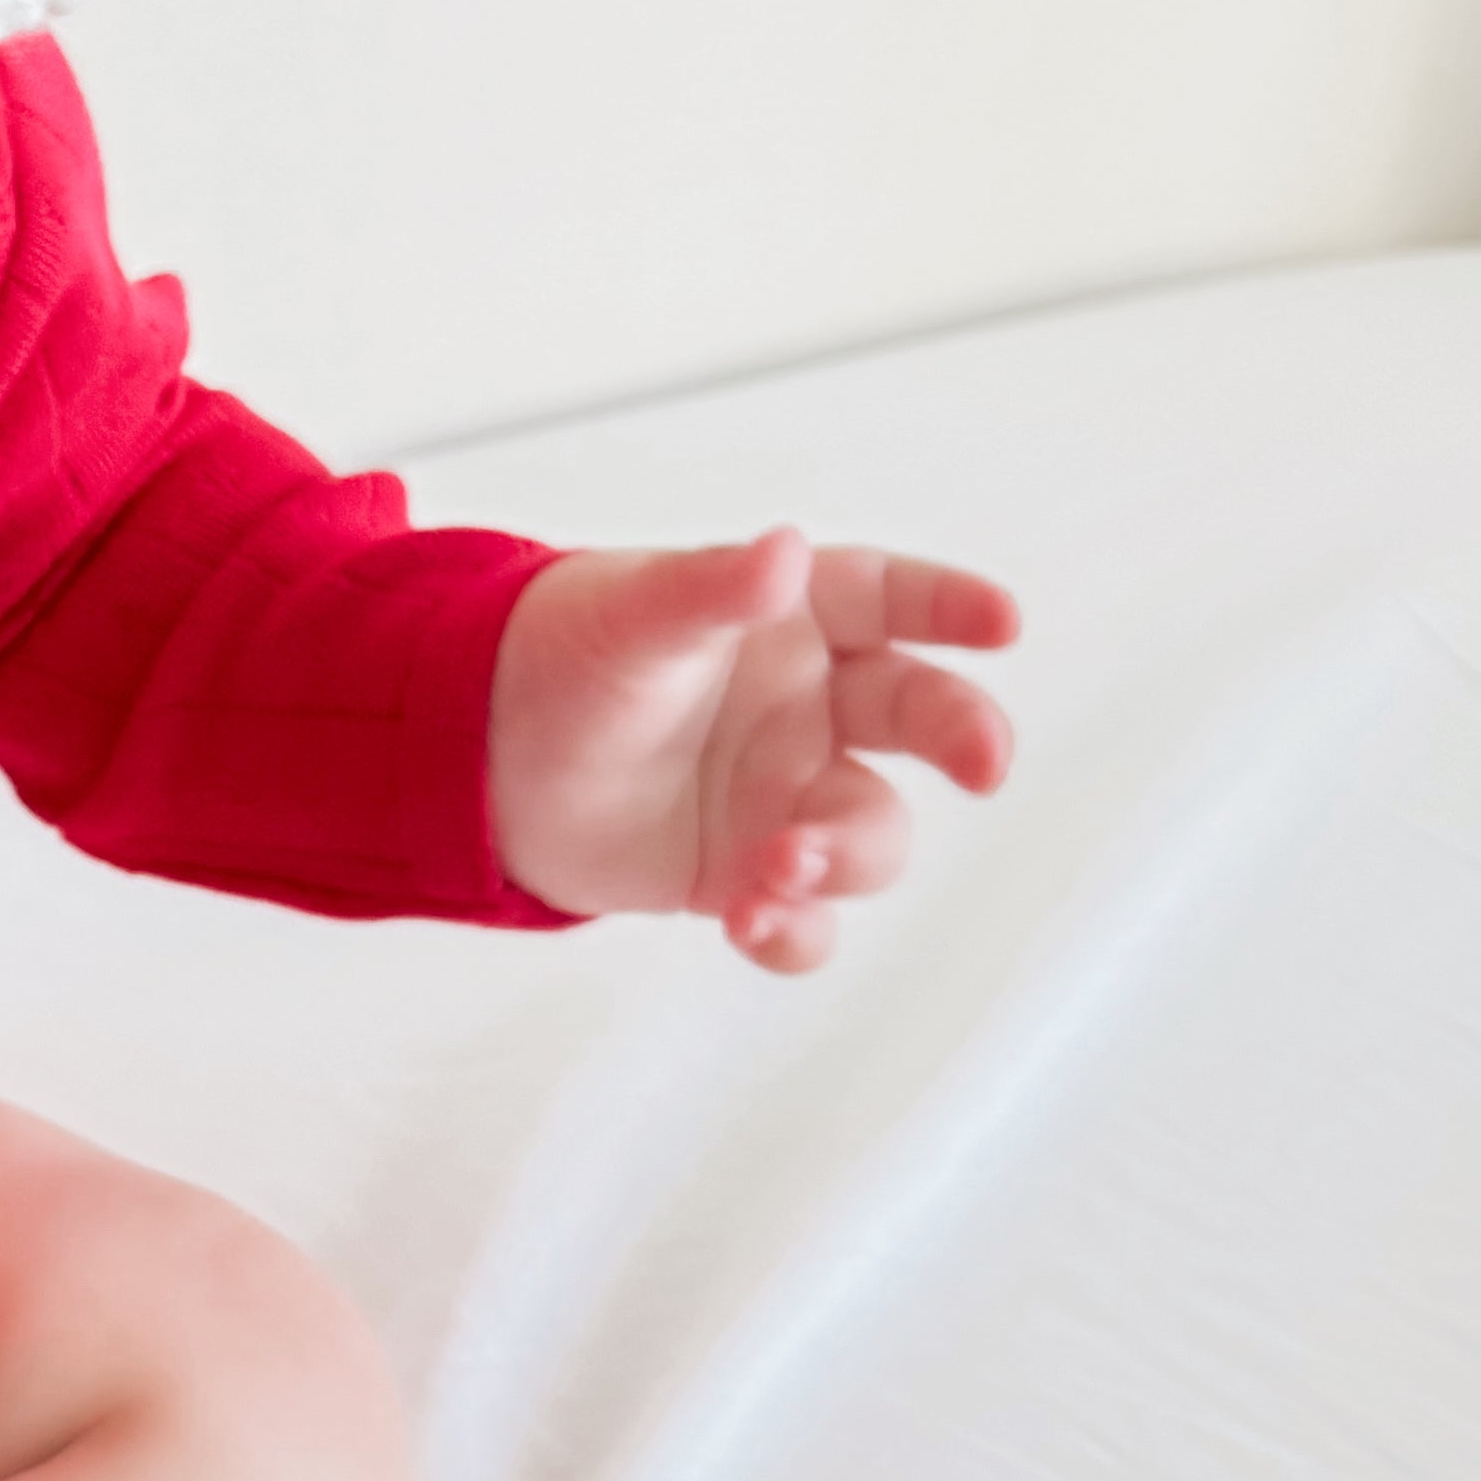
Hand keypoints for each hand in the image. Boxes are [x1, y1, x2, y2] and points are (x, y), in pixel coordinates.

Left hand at [487, 530, 1017, 969]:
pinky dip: (794, 931)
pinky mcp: (745, 872)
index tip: (1002, 622)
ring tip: (777, 863)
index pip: (889, 600)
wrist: (478, 760)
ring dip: (844, 856)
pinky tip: (753, 923)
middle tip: (985, 766)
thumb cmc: (562, 657)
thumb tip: (785, 550)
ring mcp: (784, 794)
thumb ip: (713, 591)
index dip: (949, 607)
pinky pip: (805, 916)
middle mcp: (809, 706)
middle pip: (919, 716)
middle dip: (964, 736)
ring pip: (869, 834)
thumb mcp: (633, 617)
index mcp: (790, 620)